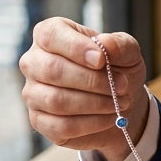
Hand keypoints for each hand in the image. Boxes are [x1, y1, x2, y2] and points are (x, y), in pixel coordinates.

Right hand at [19, 18, 149, 160]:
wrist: (119, 103)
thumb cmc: (118, 70)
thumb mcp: (127, 52)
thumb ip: (119, 44)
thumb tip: (105, 45)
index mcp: (50, 34)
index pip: (50, 35)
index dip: (75, 47)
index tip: (101, 60)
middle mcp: (34, 62)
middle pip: (52, 69)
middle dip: (92, 80)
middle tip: (122, 86)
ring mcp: (32, 93)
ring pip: (56, 100)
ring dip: (95, 103)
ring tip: (121, 102)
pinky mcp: (39, 121)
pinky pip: (61, 125)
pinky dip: (91, 123)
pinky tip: (110, 117)